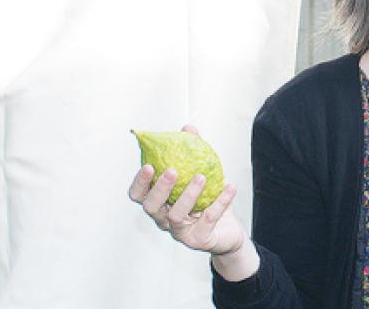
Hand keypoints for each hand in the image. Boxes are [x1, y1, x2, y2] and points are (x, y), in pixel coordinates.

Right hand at [128, 125, 245, 255]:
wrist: (228, 231)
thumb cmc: (208, 202)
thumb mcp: (201, 174)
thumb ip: (192, 152)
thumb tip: (187, 128)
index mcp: (160, 203)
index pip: (138, 196)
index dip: (140, 182)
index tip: (149, 165)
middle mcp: (165, 219)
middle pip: (151, 207)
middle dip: (159, 189)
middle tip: (172, 171)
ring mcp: (180, 232)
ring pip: (177, 216)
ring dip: (188, 194)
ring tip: (201, 176)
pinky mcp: (199, 240)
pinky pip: (208, 220)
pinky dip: (219, 202)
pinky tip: (230, 187)